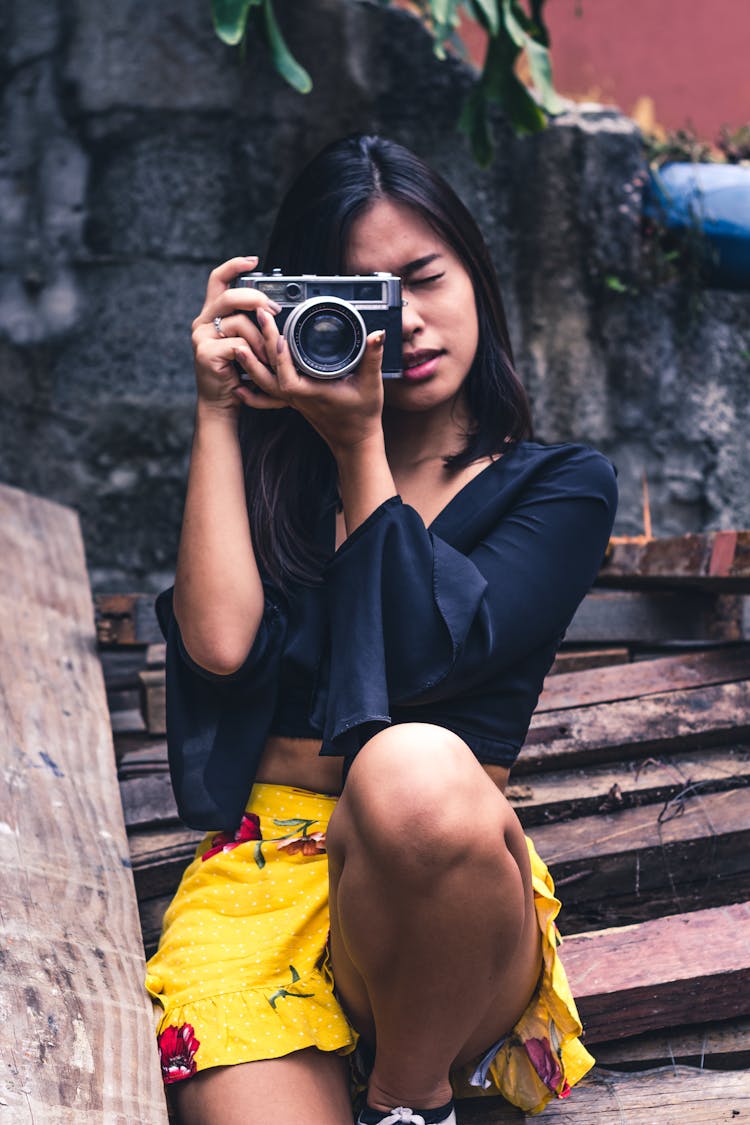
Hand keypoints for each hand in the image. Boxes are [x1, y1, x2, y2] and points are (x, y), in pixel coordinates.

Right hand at [190, 256, 287, 411]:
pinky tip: (258, 365)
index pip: (218, 279)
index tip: (254, 261)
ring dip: (261, 339)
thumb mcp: (245, 341)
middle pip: (231, 296)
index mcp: (212, 314)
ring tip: (269, 355)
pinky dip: (254, 355)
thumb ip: (250, 322)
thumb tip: (273, 306)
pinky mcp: (206, 353)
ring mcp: (201, 337)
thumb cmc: (238, 372)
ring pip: (239, 323)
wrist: (221, 402)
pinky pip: (239, 345)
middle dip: (257, 301)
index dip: (234, 266)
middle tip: (275, 312)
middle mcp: (202, 322)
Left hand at [233, 305, 386, 453]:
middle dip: (260, 344)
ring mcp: (292, 399)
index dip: (280, 355)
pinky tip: (239, 386)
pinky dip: (252, 391)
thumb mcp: (371, 384)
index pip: (287, 374)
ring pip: (263, 382)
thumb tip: (377, 334)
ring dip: (250, 363)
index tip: (277, 334)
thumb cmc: (362, 416)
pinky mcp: (293, 400)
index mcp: (312, 392)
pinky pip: (267, 394)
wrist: (356, 441)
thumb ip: (373, 357)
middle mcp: (297, 396)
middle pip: (269, 372)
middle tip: (257, 317)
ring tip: (237, 342)